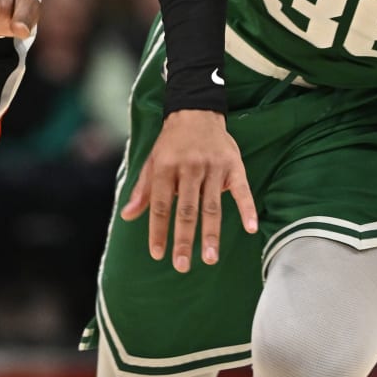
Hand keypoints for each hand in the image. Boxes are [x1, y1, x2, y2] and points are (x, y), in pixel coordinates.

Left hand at [121, 109, 257, 272]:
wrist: (196, 111)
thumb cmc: (171, 142)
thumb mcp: (152, 161)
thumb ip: (142, 190)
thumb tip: (126, 216)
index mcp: (166, 167)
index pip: (160, 205)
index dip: (158, 230)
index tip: (158, 254)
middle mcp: (189, 167)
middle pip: (186, 209)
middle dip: (183, 239)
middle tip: (181, 265)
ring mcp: (213, 166)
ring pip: (211, 205)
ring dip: (211, 233)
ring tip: (210, 258)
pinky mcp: (233, 165)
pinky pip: (241, 190)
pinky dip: (247, 208)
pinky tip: (250, 227)